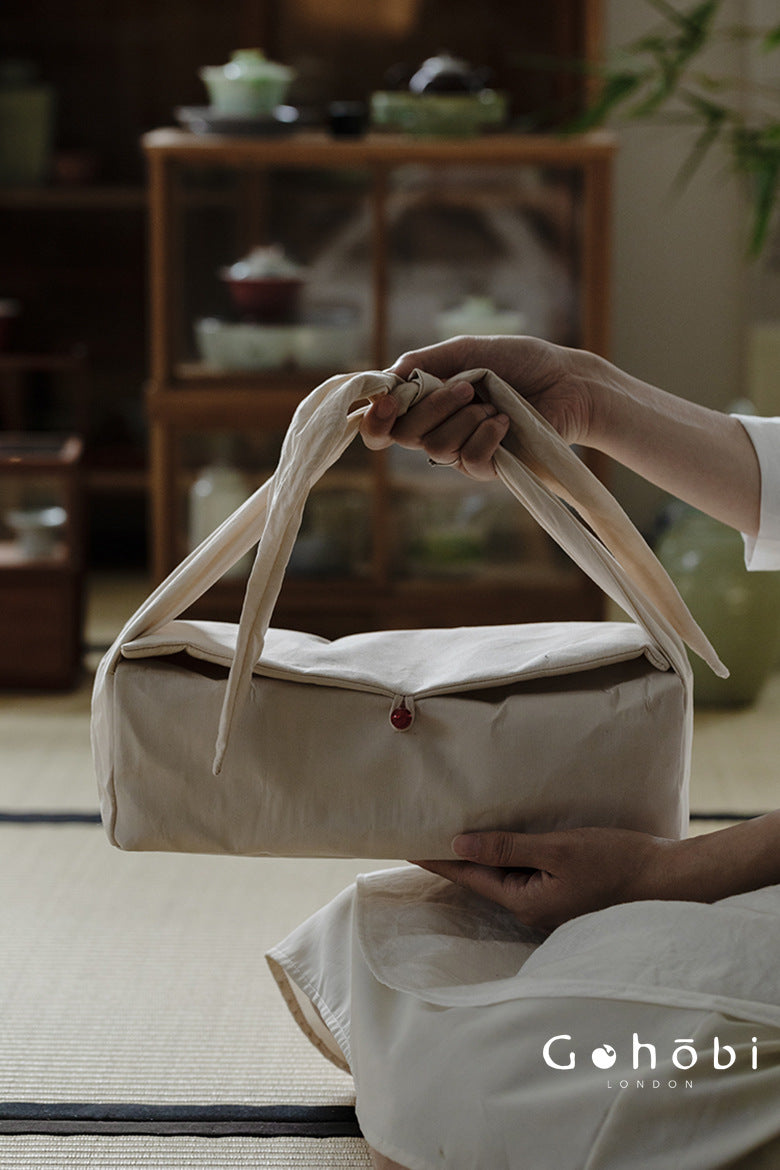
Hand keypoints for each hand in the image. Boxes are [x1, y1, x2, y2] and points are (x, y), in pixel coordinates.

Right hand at [360, 335, 609, 478]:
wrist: (567, 380)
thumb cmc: (522, 361)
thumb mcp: (469, 349)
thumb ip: (426, 361)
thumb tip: (389, 376)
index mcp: (428, 402)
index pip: (385, 425)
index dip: (376, 419)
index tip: (387, 401)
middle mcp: (440, 429)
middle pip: (405, 436)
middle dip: (432, 408)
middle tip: (466, 387)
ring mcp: (463, 451)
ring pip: (436, 448)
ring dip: (464, 420)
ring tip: (493, 404)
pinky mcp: (490, 467)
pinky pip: (469, 461)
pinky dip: (485, 437)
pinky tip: (504, 422)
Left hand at [414, 826, 678, 933]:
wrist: (666, 879)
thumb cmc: (615, 861)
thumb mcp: (557, 849)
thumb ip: (507, 848)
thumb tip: (459, 845)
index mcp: (525, 902)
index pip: (469, 878)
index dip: (437, 860)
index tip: (407, 845)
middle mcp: (533, 912)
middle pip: (484, 882)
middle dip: (455, 860)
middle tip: (425, 833)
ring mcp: (550, 908)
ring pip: (505, 881)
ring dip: (482, 859)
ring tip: (455, 835)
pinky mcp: (565, 898)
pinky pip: (526, 880)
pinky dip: (509, 861)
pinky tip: (504, 844)